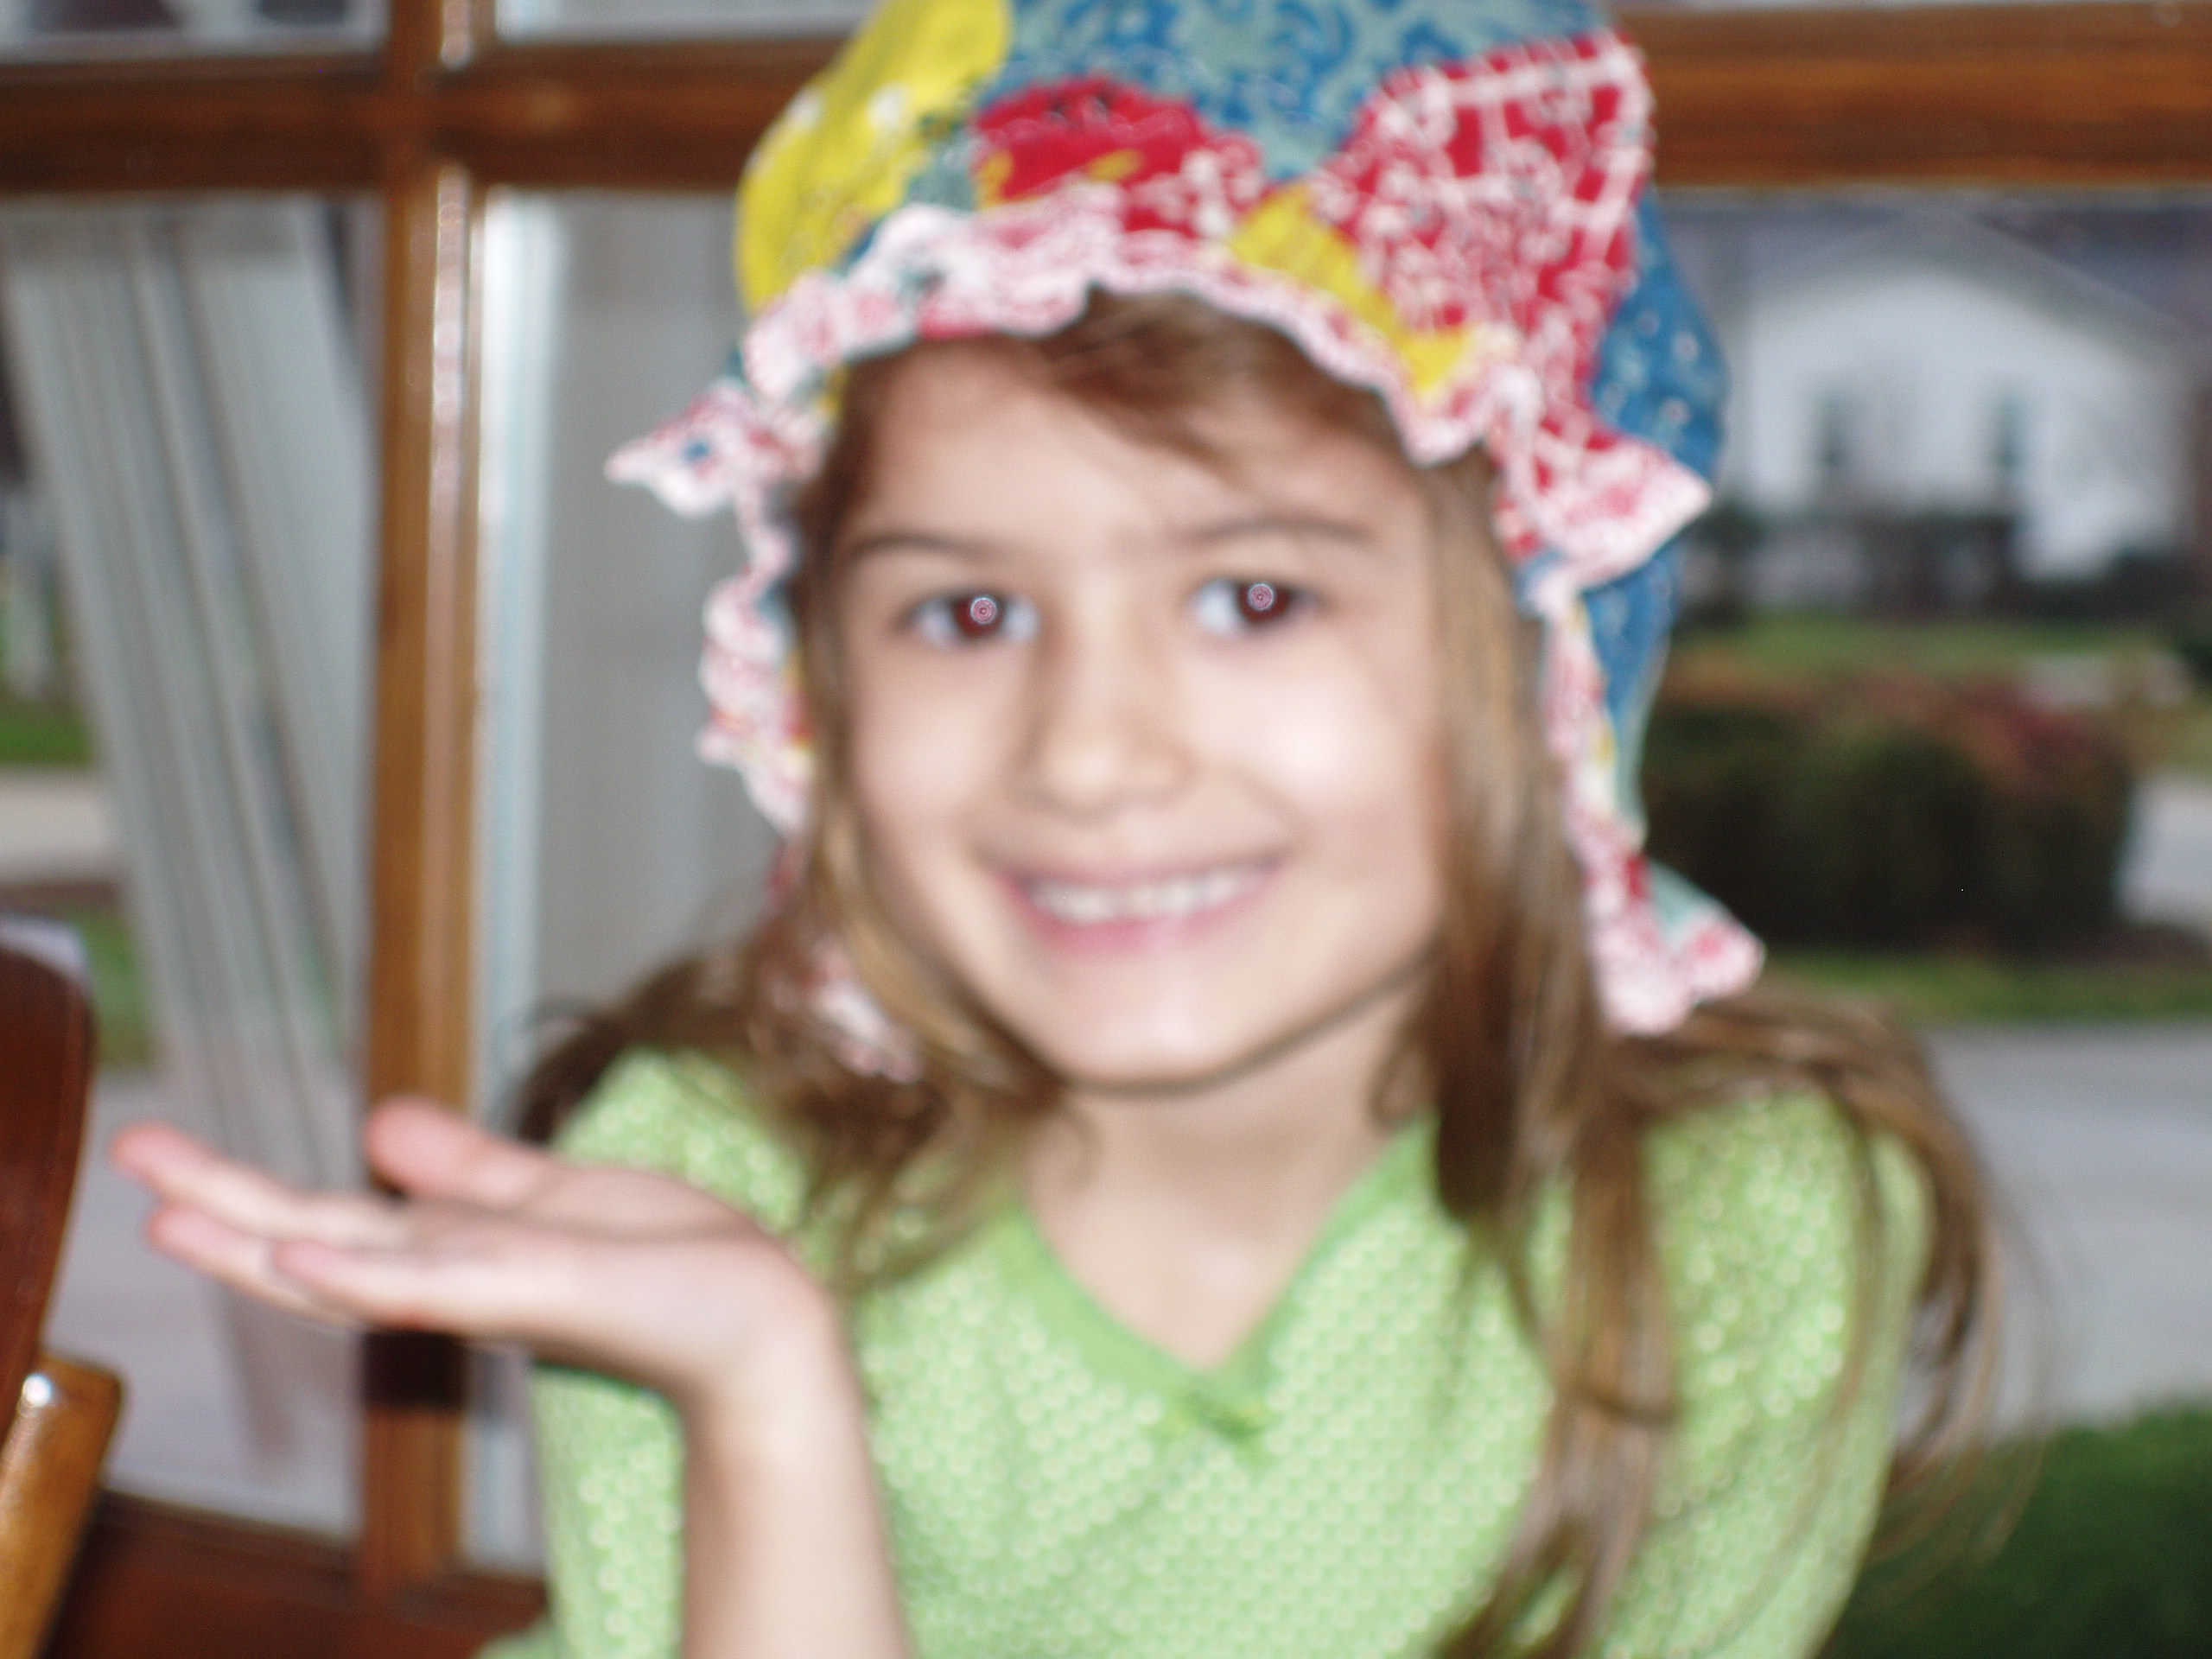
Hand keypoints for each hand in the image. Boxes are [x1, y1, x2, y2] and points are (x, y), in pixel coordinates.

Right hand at [111, 1101, 842, 1425]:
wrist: (755, 1313)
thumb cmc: (664, 1262)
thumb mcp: (550, 1194)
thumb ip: (467, 1170)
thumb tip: (375, 1123)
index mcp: (455, 1249)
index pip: (329, 1221)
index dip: (244, 1193)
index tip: (158, 1158)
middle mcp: (458, 1277)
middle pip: (319, 1242)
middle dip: (225, 1205)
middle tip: (130, 1156)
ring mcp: (494, 1290)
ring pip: (363, 1270)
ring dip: (270, 1246)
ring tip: (177, 1214)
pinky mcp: (544, 1291)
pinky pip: (446, 1286)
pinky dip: (375, 1276)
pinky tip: (310, 1257)